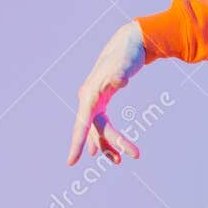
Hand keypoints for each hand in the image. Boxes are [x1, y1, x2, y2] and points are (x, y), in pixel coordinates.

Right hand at [67, 20, 146, 165]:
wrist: (127, 45)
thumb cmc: (126, 55)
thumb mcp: (125, 64)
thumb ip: (121, 73)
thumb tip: (121, 81)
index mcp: (90, 95)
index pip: (82, 123)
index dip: (77, 143)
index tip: (71, 162)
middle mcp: (88, 100)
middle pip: (97, 129)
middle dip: (114, 144)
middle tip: (136, 155)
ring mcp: (94, 102)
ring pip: (98, 130)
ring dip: (109, 145)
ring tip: (121, 160)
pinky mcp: (102, 102)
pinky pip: (101, 125)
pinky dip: (106, 137)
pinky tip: (107, 152)